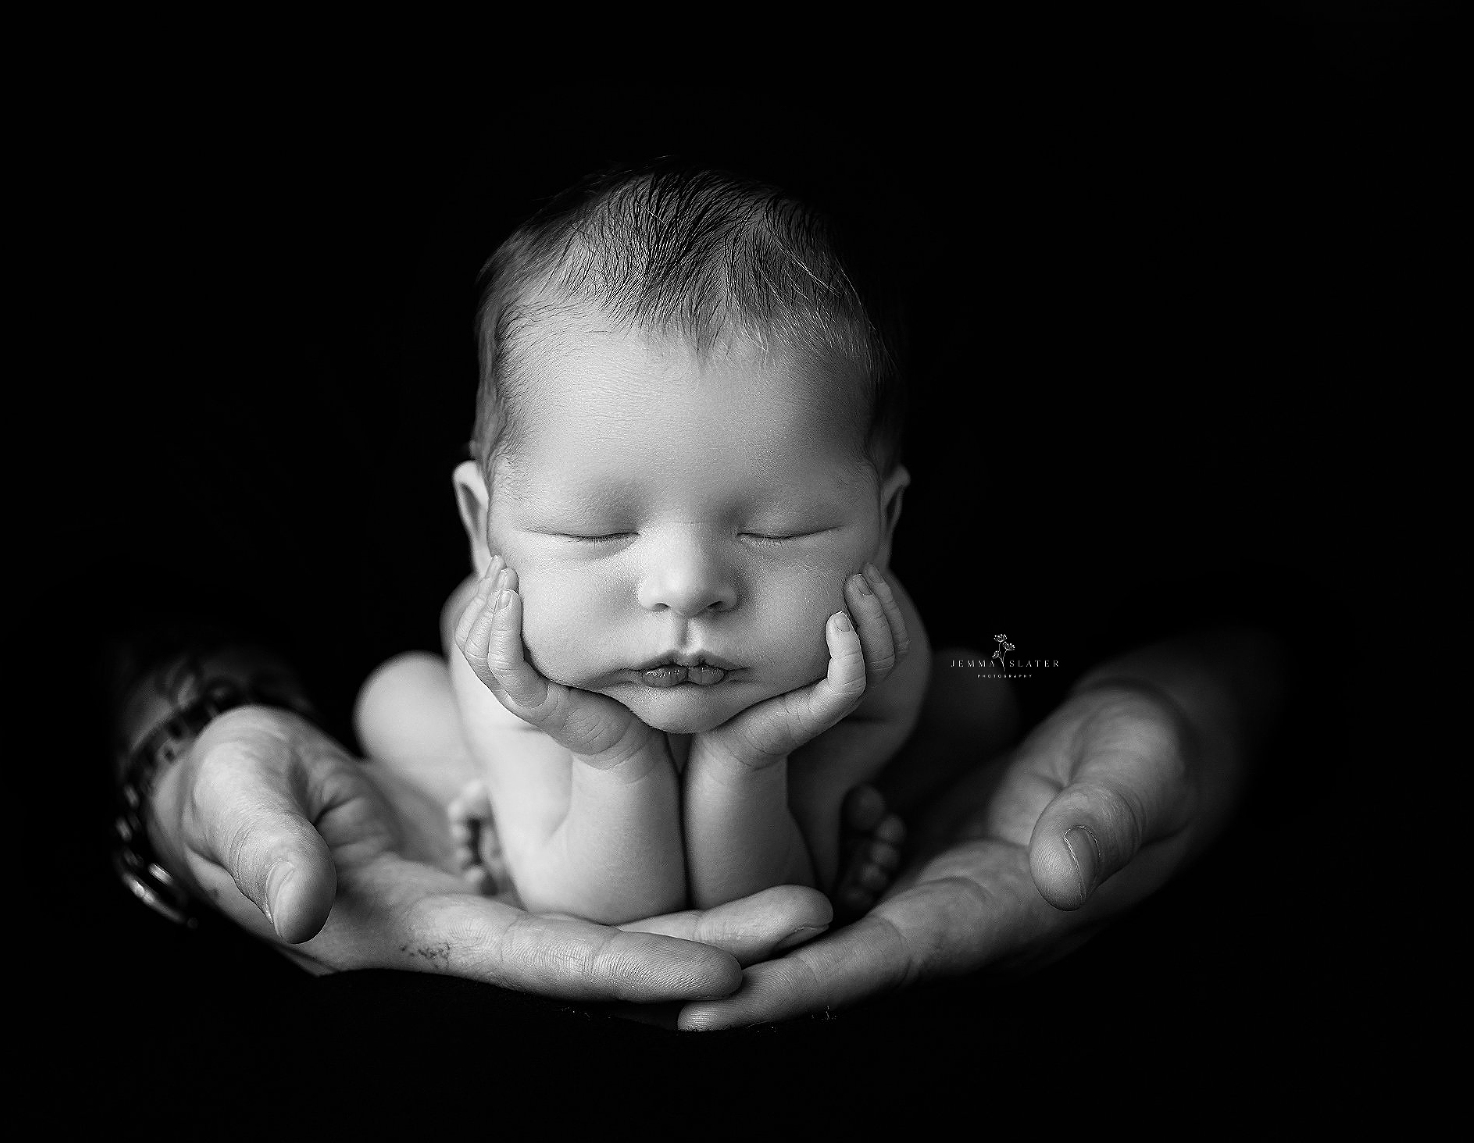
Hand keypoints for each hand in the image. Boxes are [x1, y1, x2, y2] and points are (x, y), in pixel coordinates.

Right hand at [144, 703, 830, 996]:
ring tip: (803, 898)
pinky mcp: (494, 873)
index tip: (721, 973)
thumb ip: (264, 853)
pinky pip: (591, 891)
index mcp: (409, 934)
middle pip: (602, 957)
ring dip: (703, 920)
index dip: (628, 968)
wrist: (237, 786)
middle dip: (704, 946)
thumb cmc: (227, 791)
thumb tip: (302, 911)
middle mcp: (461, 936)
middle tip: (809, 920)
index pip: (537, 963)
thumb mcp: (235, 803)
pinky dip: (661, 887)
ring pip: (611, 927)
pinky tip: (728, 868)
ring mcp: (483, 907)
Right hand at [456, 555, 663, 769]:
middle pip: (468, 636)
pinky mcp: (536, 706)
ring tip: (506, 578)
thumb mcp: (579, 647)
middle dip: (481, 594)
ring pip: (478, 650)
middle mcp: (507, 683)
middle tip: (502, 562)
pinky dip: (504, 631)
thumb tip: (561, 570)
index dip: (480, 594)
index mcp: (512, 669)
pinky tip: (513, 601)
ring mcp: (518, 696)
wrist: (632, 740)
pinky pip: (506, 667)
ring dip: (488, 607)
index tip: (501, 561)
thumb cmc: (609, 688)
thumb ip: (560, 622)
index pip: (473, 629)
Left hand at [678, 679, 1221, 1027]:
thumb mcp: (1142, 776)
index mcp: (995, 914)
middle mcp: (949, 909)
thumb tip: (1064, 873)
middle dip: (740, 975)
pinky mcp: (922, 833)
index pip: (881, 964)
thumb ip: (1105, 823)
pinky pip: (840, 857)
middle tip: (633, 979)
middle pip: (827, 957)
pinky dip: (783, 861)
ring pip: (824, 914)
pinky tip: (717, 844)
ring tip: (649, 929)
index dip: (796, 989)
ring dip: (748, 924)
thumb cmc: (1162, 754)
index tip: (709, 1006)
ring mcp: (931, 873)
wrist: (1166, 730)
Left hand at [697, 563, 909, 766]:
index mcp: (849, 665)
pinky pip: (851, 682)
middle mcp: (851, 682)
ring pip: (882, 659)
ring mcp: (838, 700)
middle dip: (884, 601)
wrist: (725, 734)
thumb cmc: (750, 681)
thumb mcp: (779, 638)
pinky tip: (835, 621)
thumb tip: (797, 561)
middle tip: (859, 571)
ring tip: (852, 587)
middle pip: (895, 643)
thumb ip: (798, 613)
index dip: (886, 599)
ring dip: (873, 616)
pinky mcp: (818, 714)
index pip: (892, 633)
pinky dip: (851, 649)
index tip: (864, 566)